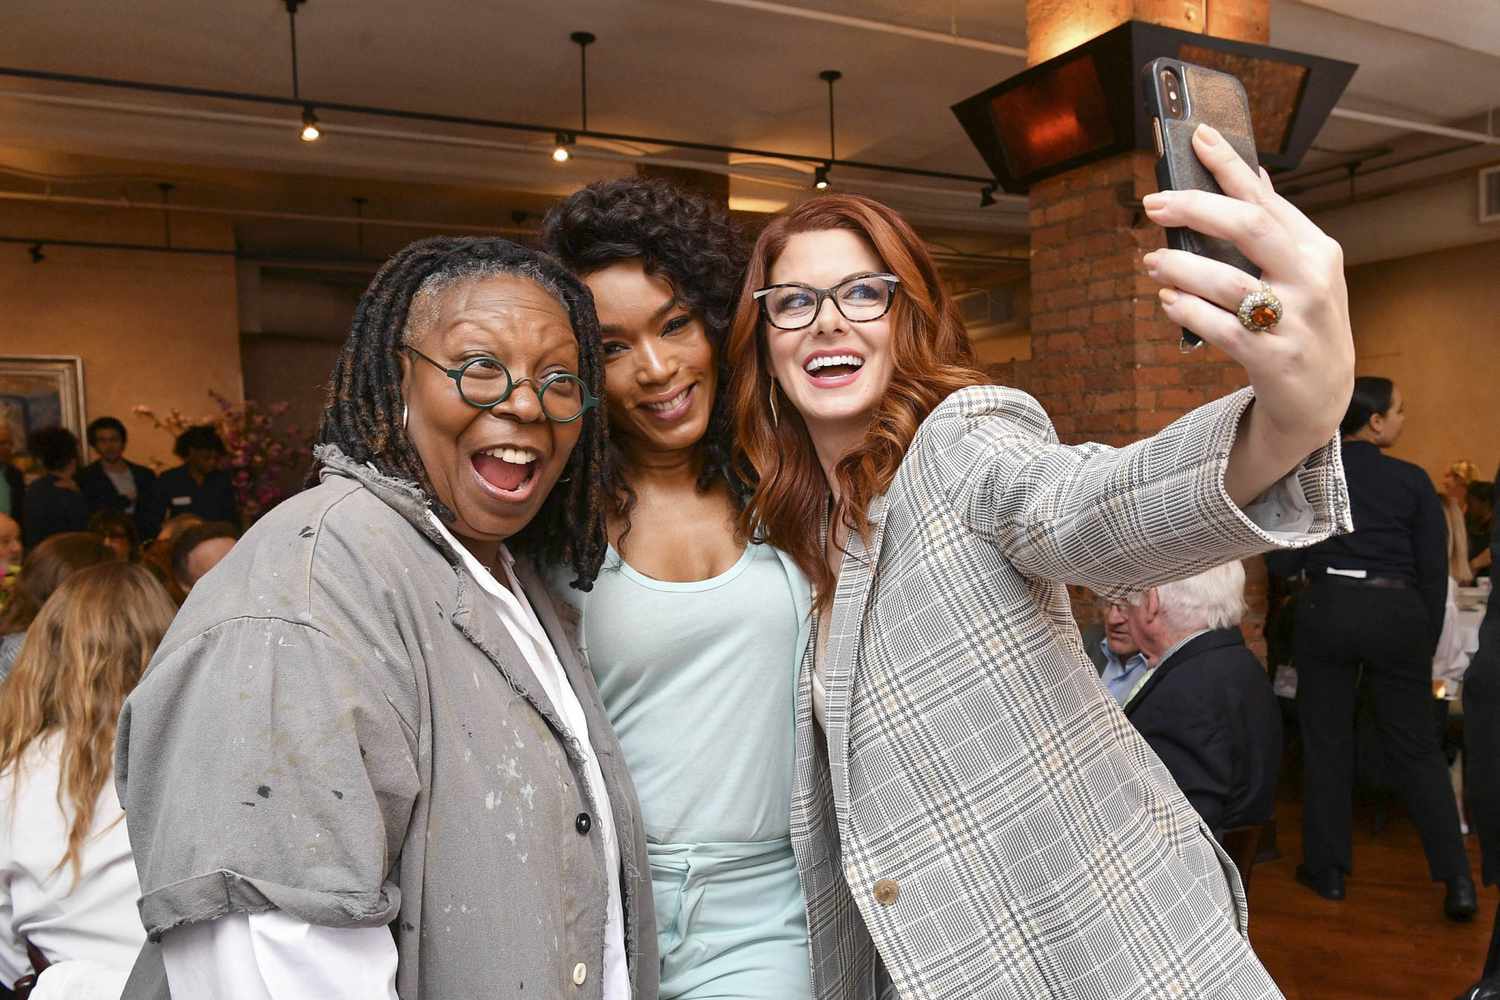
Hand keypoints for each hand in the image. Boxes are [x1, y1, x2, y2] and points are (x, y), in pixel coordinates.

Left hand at [1141, 124, 1354, 501]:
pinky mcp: (1274, 359)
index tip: (1197, 135)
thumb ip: (1275, 226)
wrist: (1322, 397)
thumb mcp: (1301, 271)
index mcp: (1315, 249)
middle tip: (1154, 204)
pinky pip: (1224, 329)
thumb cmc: (1302, 323)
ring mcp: (1295, 321)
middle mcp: (1311, 279)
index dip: (1230, 165)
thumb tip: (1252, 174)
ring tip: (1153, 262)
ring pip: (1230, 282)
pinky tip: (1168, 301)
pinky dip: (1191, 312)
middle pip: (1250, 228)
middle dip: (1197, 209)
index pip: (1266, 198)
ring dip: (1184, 267)